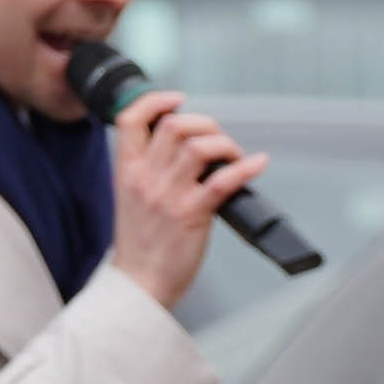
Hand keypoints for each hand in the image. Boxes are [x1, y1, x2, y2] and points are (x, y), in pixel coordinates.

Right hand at [102, 89, 262, 315]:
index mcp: (126, 170)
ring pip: (199, 147)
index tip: (177, 100)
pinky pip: (223, 180)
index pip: (130, 119)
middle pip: (173, 126)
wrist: (140, 282)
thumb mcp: (131, 197)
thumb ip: (149, 171)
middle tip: (218, 138)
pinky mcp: (191, 214)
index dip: (155, 101)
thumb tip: (184, 151)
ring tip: (235, 156)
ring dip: (225, 144)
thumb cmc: (141, 244)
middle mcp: (145, 177)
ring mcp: (168, 195)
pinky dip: (246, 167)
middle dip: (204, 124)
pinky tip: (258, 164)